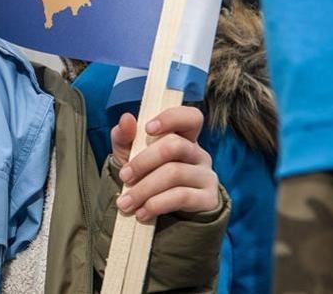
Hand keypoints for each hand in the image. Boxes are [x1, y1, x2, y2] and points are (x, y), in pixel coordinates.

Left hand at [111, 106, 219, 220]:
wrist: (160, 214)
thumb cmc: (144, 176)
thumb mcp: (129, 155)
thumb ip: (125, 137)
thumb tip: (126, 118)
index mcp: (183, 138)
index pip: (191, 117)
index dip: (171, 118)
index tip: (148, 128)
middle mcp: (199, 154)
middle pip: (174, 146)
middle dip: (143, 162)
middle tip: (124, 177)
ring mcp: (207, 176)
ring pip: (174, 173)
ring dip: (144, 189)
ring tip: (126, 203)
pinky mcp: (208, 199)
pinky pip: (182, 196)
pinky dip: (157, 204)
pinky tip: (142, 213)